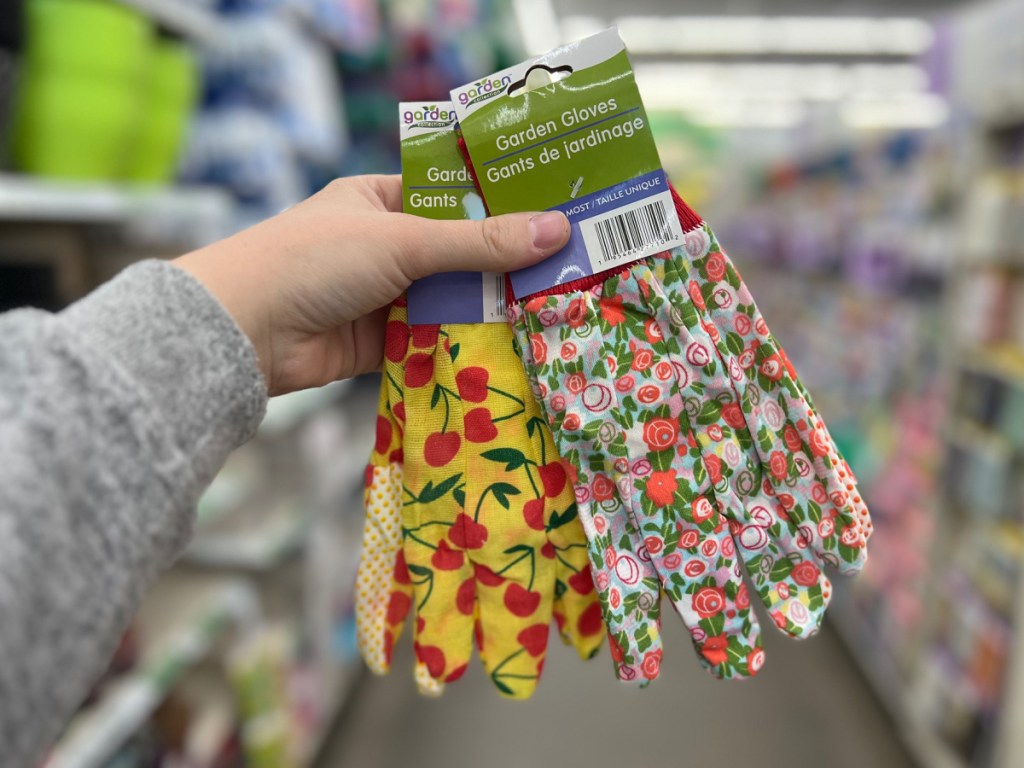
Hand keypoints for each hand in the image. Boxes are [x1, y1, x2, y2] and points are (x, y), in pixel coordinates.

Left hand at [174, 175, 569, 395]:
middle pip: (458, 253)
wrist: (246, 331)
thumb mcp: (404, 241)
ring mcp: (383, 295)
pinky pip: (434, 339)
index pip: (453, 196)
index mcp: (380, 199)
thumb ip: (479, 242)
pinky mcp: (381, 342)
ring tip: (554, 309)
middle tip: (569, 269)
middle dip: (504, 265)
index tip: (555, 214)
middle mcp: (384, 245)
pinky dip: (464, 344)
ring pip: (449, 299)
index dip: (501, 205)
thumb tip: (556, 231)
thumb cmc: (316, 259)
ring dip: (489, 308)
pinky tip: (512, 349)